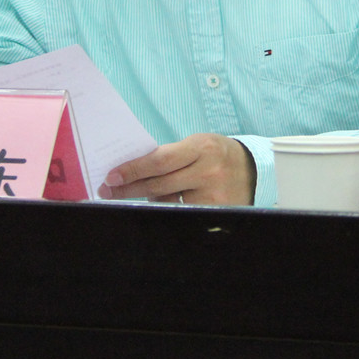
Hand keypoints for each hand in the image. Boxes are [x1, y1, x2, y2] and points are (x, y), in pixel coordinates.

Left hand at [98, 133, 256, 205]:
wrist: (250, 169)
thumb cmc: (214, 155)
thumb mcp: (195, 146)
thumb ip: (169, 156)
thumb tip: (132, 171)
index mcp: (202, 147)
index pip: (160, 160)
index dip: (133, 169)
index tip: (112, 176)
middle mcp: (209, 171)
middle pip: (159, 184)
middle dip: (129, 188)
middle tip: (108, 190)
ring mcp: (213, 194)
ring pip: (168, 201)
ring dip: (147, 199)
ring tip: (132, 195)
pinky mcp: (215, 212)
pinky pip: (180, 212)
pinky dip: (167, 207)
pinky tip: (160, 203)